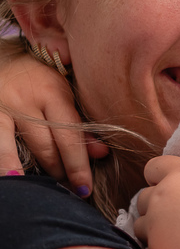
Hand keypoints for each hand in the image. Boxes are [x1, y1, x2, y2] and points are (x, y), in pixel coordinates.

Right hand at [0, 50, 105, 193]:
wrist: (3, 58)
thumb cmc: (41, 78)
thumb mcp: (66, 91)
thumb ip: (82, 122)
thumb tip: (101, 153)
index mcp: (52, 93)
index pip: (69, 136)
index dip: (78, 165)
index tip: (84, 188)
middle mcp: (24, 100)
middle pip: (44, 146)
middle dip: (58, 172)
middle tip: (68, 190)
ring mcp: (0, 107)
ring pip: (11, 148)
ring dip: (27, 172)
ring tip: (38, 188)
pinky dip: (4, 160)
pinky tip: (12, 176)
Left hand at [134, 157, 179, 248]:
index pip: (154, 166)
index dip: (161, 174)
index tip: (176, 185)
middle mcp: (162, 198)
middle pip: (143, 197)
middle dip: (156, 205)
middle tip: (179, 214)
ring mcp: (156, 227)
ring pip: (141, 226)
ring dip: (154, 230)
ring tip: (177, 237)